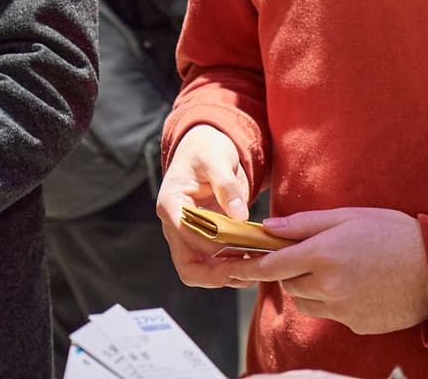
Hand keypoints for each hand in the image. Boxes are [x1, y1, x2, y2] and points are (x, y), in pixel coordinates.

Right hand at [156, 124, 252, 288]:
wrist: (204, 151)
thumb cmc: (207, 151)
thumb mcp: (217, 159)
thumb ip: (226, 185)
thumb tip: (239, 214)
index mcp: (171, 203)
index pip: (187, 234)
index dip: (214, 244)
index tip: (242, 244)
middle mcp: (173, 225)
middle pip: (187, 267)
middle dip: (218, 275)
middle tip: (249, 270)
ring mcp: (184, 237)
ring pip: (198, 273)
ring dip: (226, 276)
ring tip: (256, 268)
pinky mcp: (198, 242)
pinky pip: (210, 267)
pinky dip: (230, 270)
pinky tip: (252, 262)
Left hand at [225, 208, 427, 335]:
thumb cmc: (393, 233)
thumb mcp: (346, 216)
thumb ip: (304, 224)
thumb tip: (269, 227)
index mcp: (322, 255)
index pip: (271, 265)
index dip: (247, 266)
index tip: (229, 267)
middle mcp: (329, 286)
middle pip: (287, 284)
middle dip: (289, 270)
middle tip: (311, 254)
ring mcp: (343, 309)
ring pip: (306, 301)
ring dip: (307, 287)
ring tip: (335, 268)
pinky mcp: (357, 324)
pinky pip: (331, 314)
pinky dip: (333, 301)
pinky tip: (356, 284)